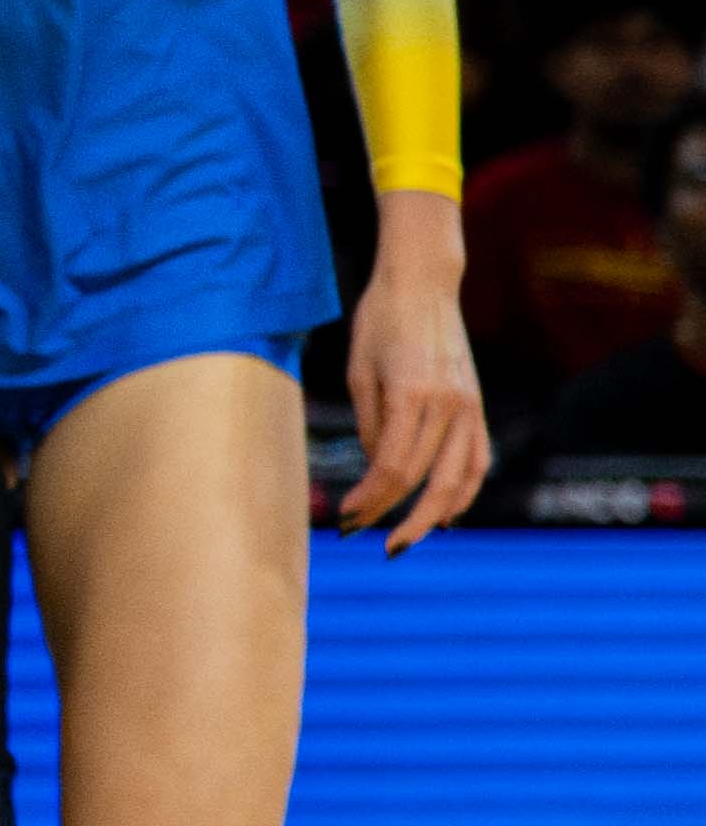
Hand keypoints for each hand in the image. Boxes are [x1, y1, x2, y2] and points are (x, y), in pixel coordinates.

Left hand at [335, 247, 489, 556]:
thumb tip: (380, 471)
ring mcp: (469, 405)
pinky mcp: (477, 404)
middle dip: (395, 514)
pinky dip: (466, 489)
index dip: (370, 499)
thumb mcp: (359, 373)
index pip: (393, 467)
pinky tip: (447, 512)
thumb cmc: (379, 324)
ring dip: (434, 513)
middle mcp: (448, 404)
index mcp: (412, 395)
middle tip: (368, 540)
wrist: (422, 286)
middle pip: (425, 478)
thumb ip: (372, 425)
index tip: (346, 518)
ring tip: (407, 538)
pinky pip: (478, 458)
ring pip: (460, 476)